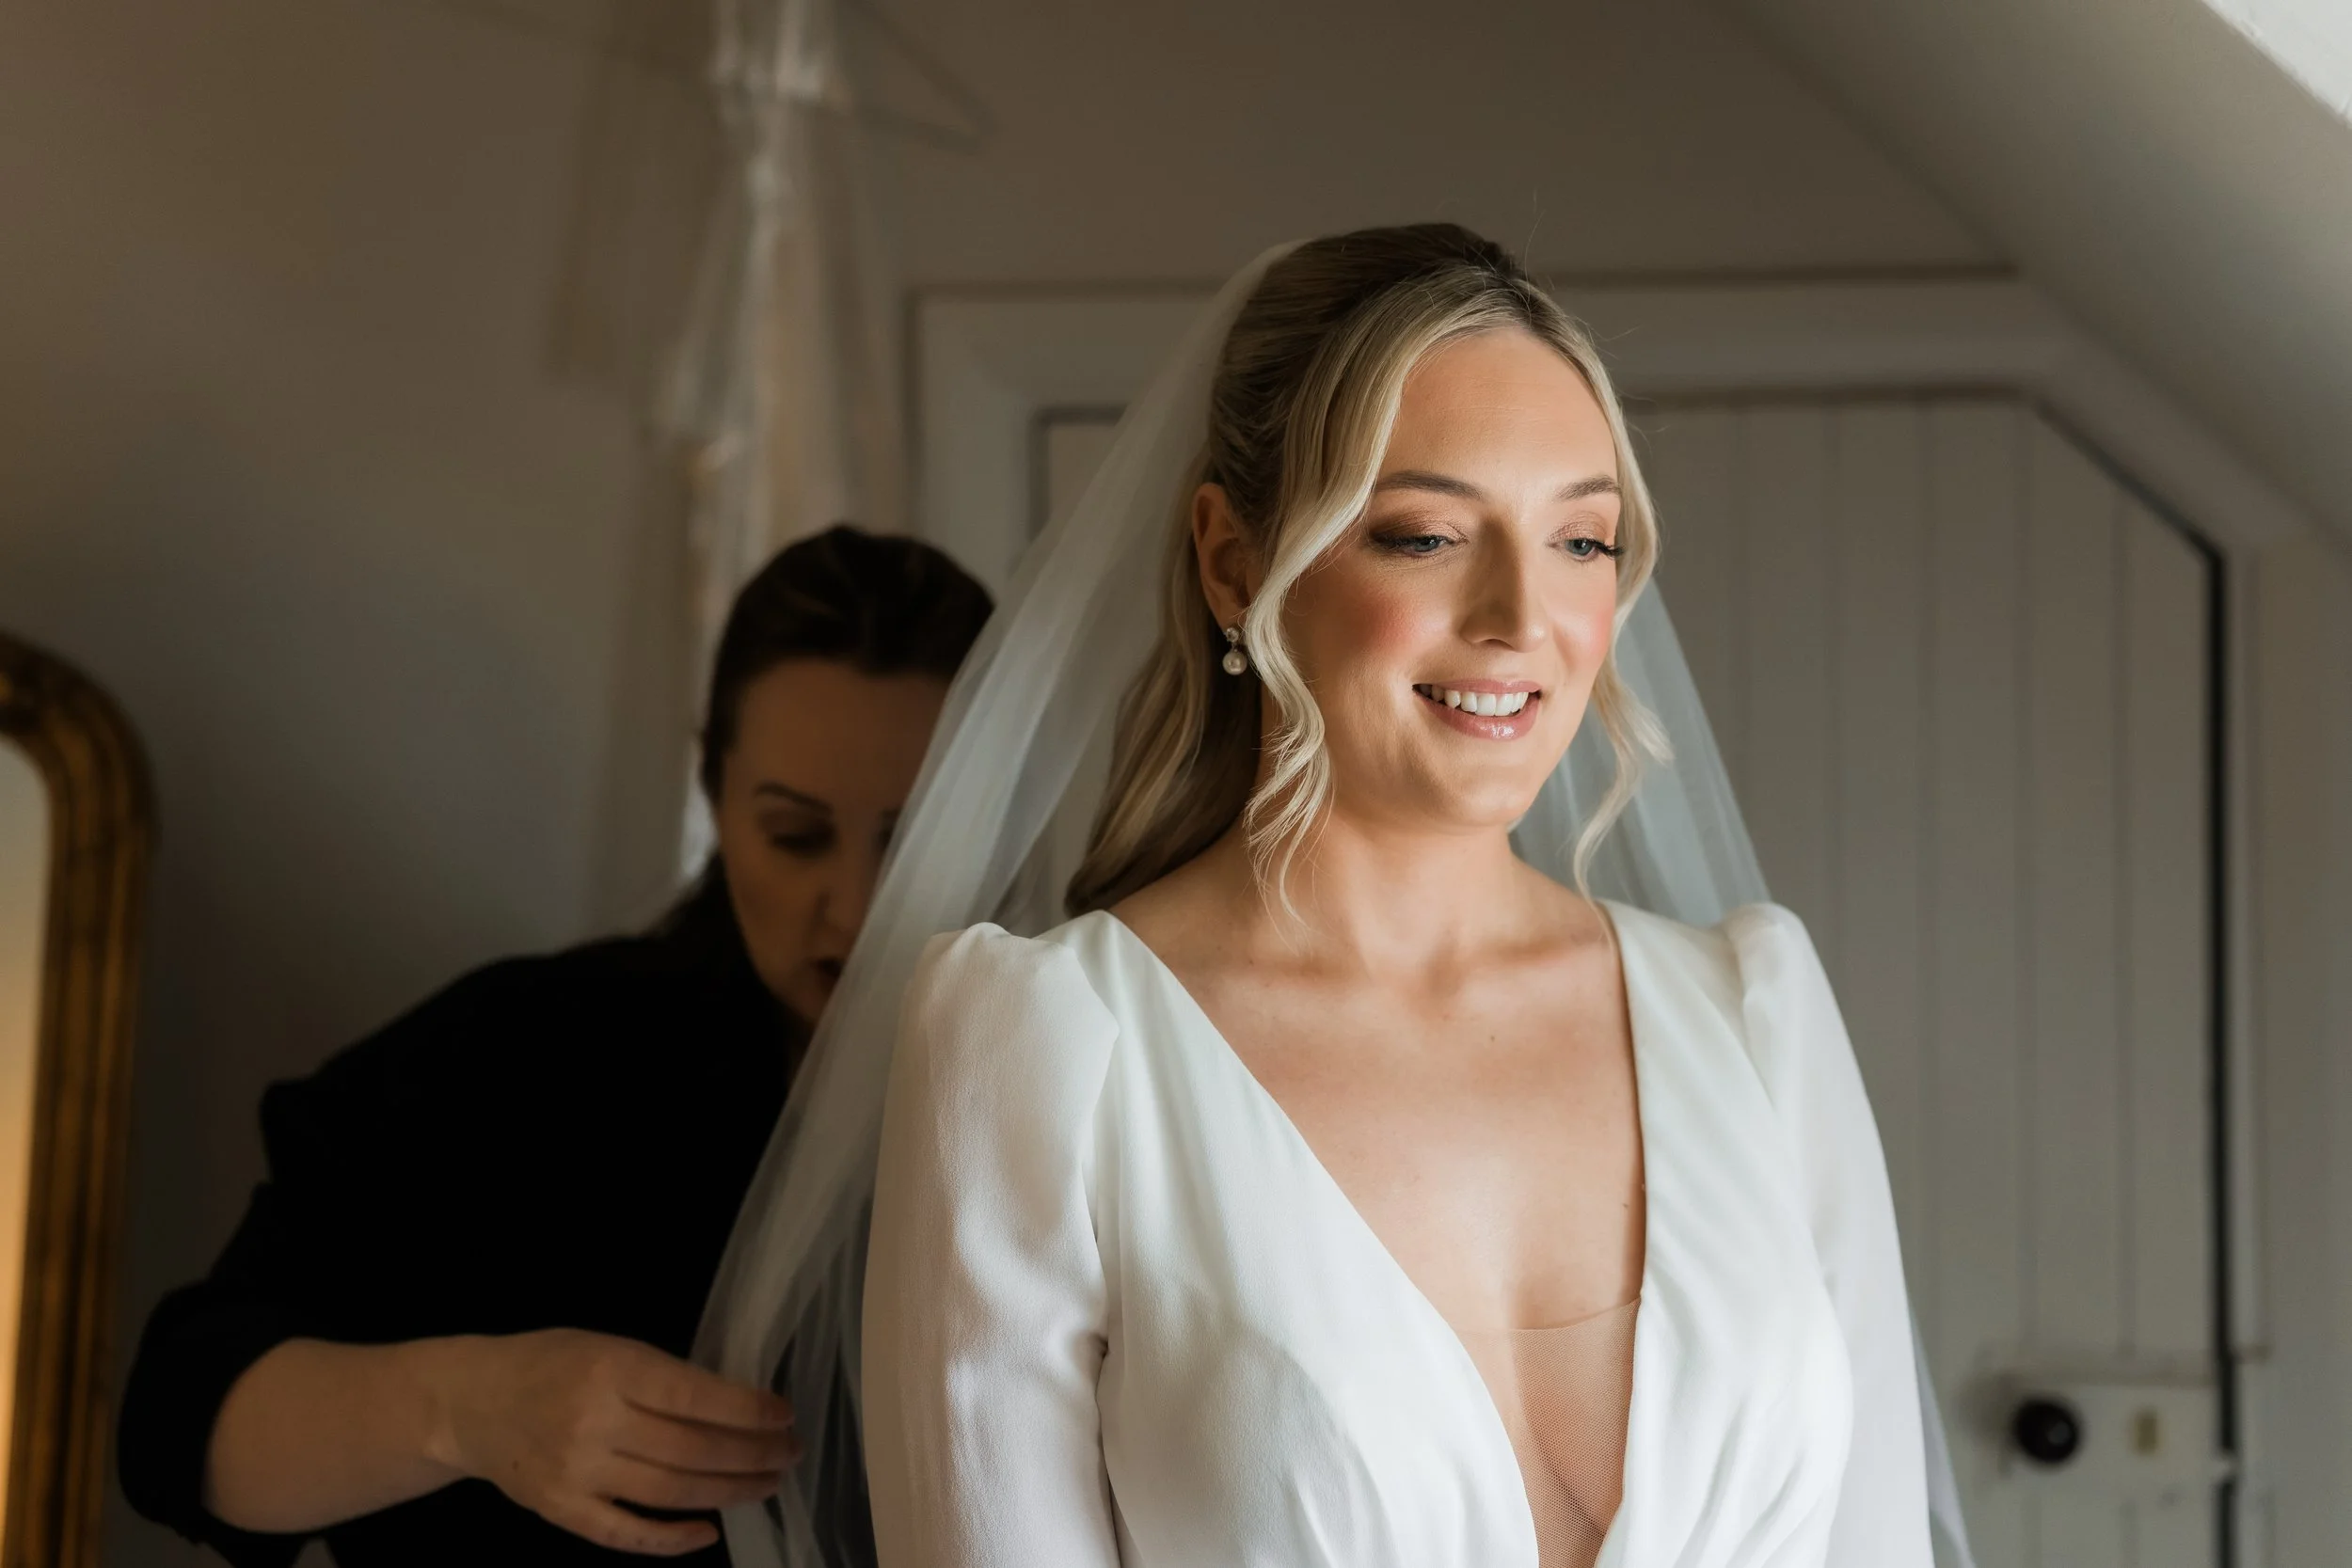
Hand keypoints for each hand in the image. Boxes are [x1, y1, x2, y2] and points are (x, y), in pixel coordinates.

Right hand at [430, 1328, 798, 1555]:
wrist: (470, 1401)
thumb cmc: (550, 1363)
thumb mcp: (607, 1347)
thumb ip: (661, 1377)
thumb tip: (737, 1408)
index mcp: (610, 1370)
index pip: (694, 1397)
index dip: (748, 1409)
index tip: (784, 1415)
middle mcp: (593, 1424)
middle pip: (690, 1450)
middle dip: (752, 1454)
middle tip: (789, 1453)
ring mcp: (575, 1474)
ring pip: (668, 1493)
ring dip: (728, 1493)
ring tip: (767, 1484)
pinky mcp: (560, 1511)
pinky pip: (624, 1534)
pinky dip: (670, 1540)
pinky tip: (708, 1533)